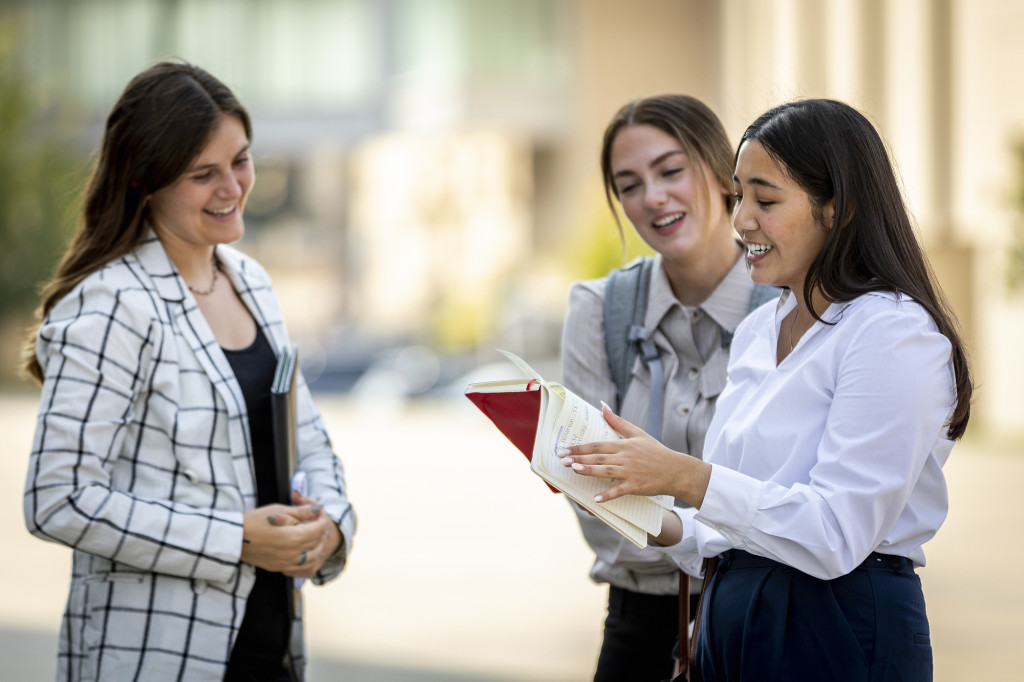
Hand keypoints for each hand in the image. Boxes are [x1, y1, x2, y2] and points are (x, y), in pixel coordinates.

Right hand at [240, 495, 340, 576]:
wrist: (233, 538)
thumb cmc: (254, 520)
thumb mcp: (278, 510)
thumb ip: (301, 511)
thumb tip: (318, 509)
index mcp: (293, 537)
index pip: (319, 528)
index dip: (322, 518)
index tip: (319, 512)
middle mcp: (292, 553)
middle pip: (317, 543)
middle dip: (322, 531)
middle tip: (320, 523)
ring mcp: (285, 563)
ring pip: (313, 560)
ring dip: (319, 549)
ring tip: (317, 539)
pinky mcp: (278, 568)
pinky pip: (301, 570)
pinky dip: (309, 563)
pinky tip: (308, 554)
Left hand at [558, 404, 710, 506]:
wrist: (675, 470)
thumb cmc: (656, 451)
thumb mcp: (638, 433)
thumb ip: (618, 421)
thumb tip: (602, 406)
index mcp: (624, 445)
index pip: (597, 445)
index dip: (579, 447)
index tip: (564, 449)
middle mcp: (625, 457)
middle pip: (598, 457)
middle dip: (578, 458)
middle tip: (562, 460)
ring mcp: (630, 472)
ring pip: (606, 471)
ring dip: (589, 470)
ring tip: (574, 469)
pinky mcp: (636, 486)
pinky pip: (620, 490)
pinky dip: (608, 495)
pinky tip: (596, 498)